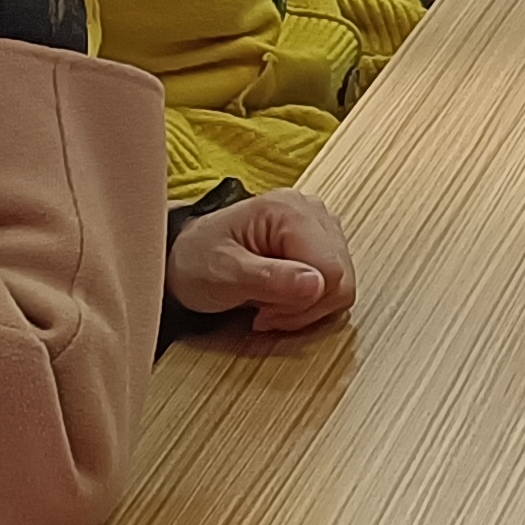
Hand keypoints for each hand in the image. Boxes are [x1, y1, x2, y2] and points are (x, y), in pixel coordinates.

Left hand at [168, 188, 356, 334]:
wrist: (183, 257)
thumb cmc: (195, 260)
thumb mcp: (222, 274)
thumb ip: (270, 279)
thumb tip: (317, 285)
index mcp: (291, 210)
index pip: (331, 270)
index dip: (304, 304)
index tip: (265, 313)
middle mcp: (314, 212)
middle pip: (341, 277)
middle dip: (304, 306)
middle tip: (265, 312)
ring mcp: (320, 227)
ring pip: (341, 283)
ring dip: (307, 306)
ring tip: (269, 305)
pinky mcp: (320, 243)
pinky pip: (334, 283)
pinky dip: (310, 301)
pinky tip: (280, 299)